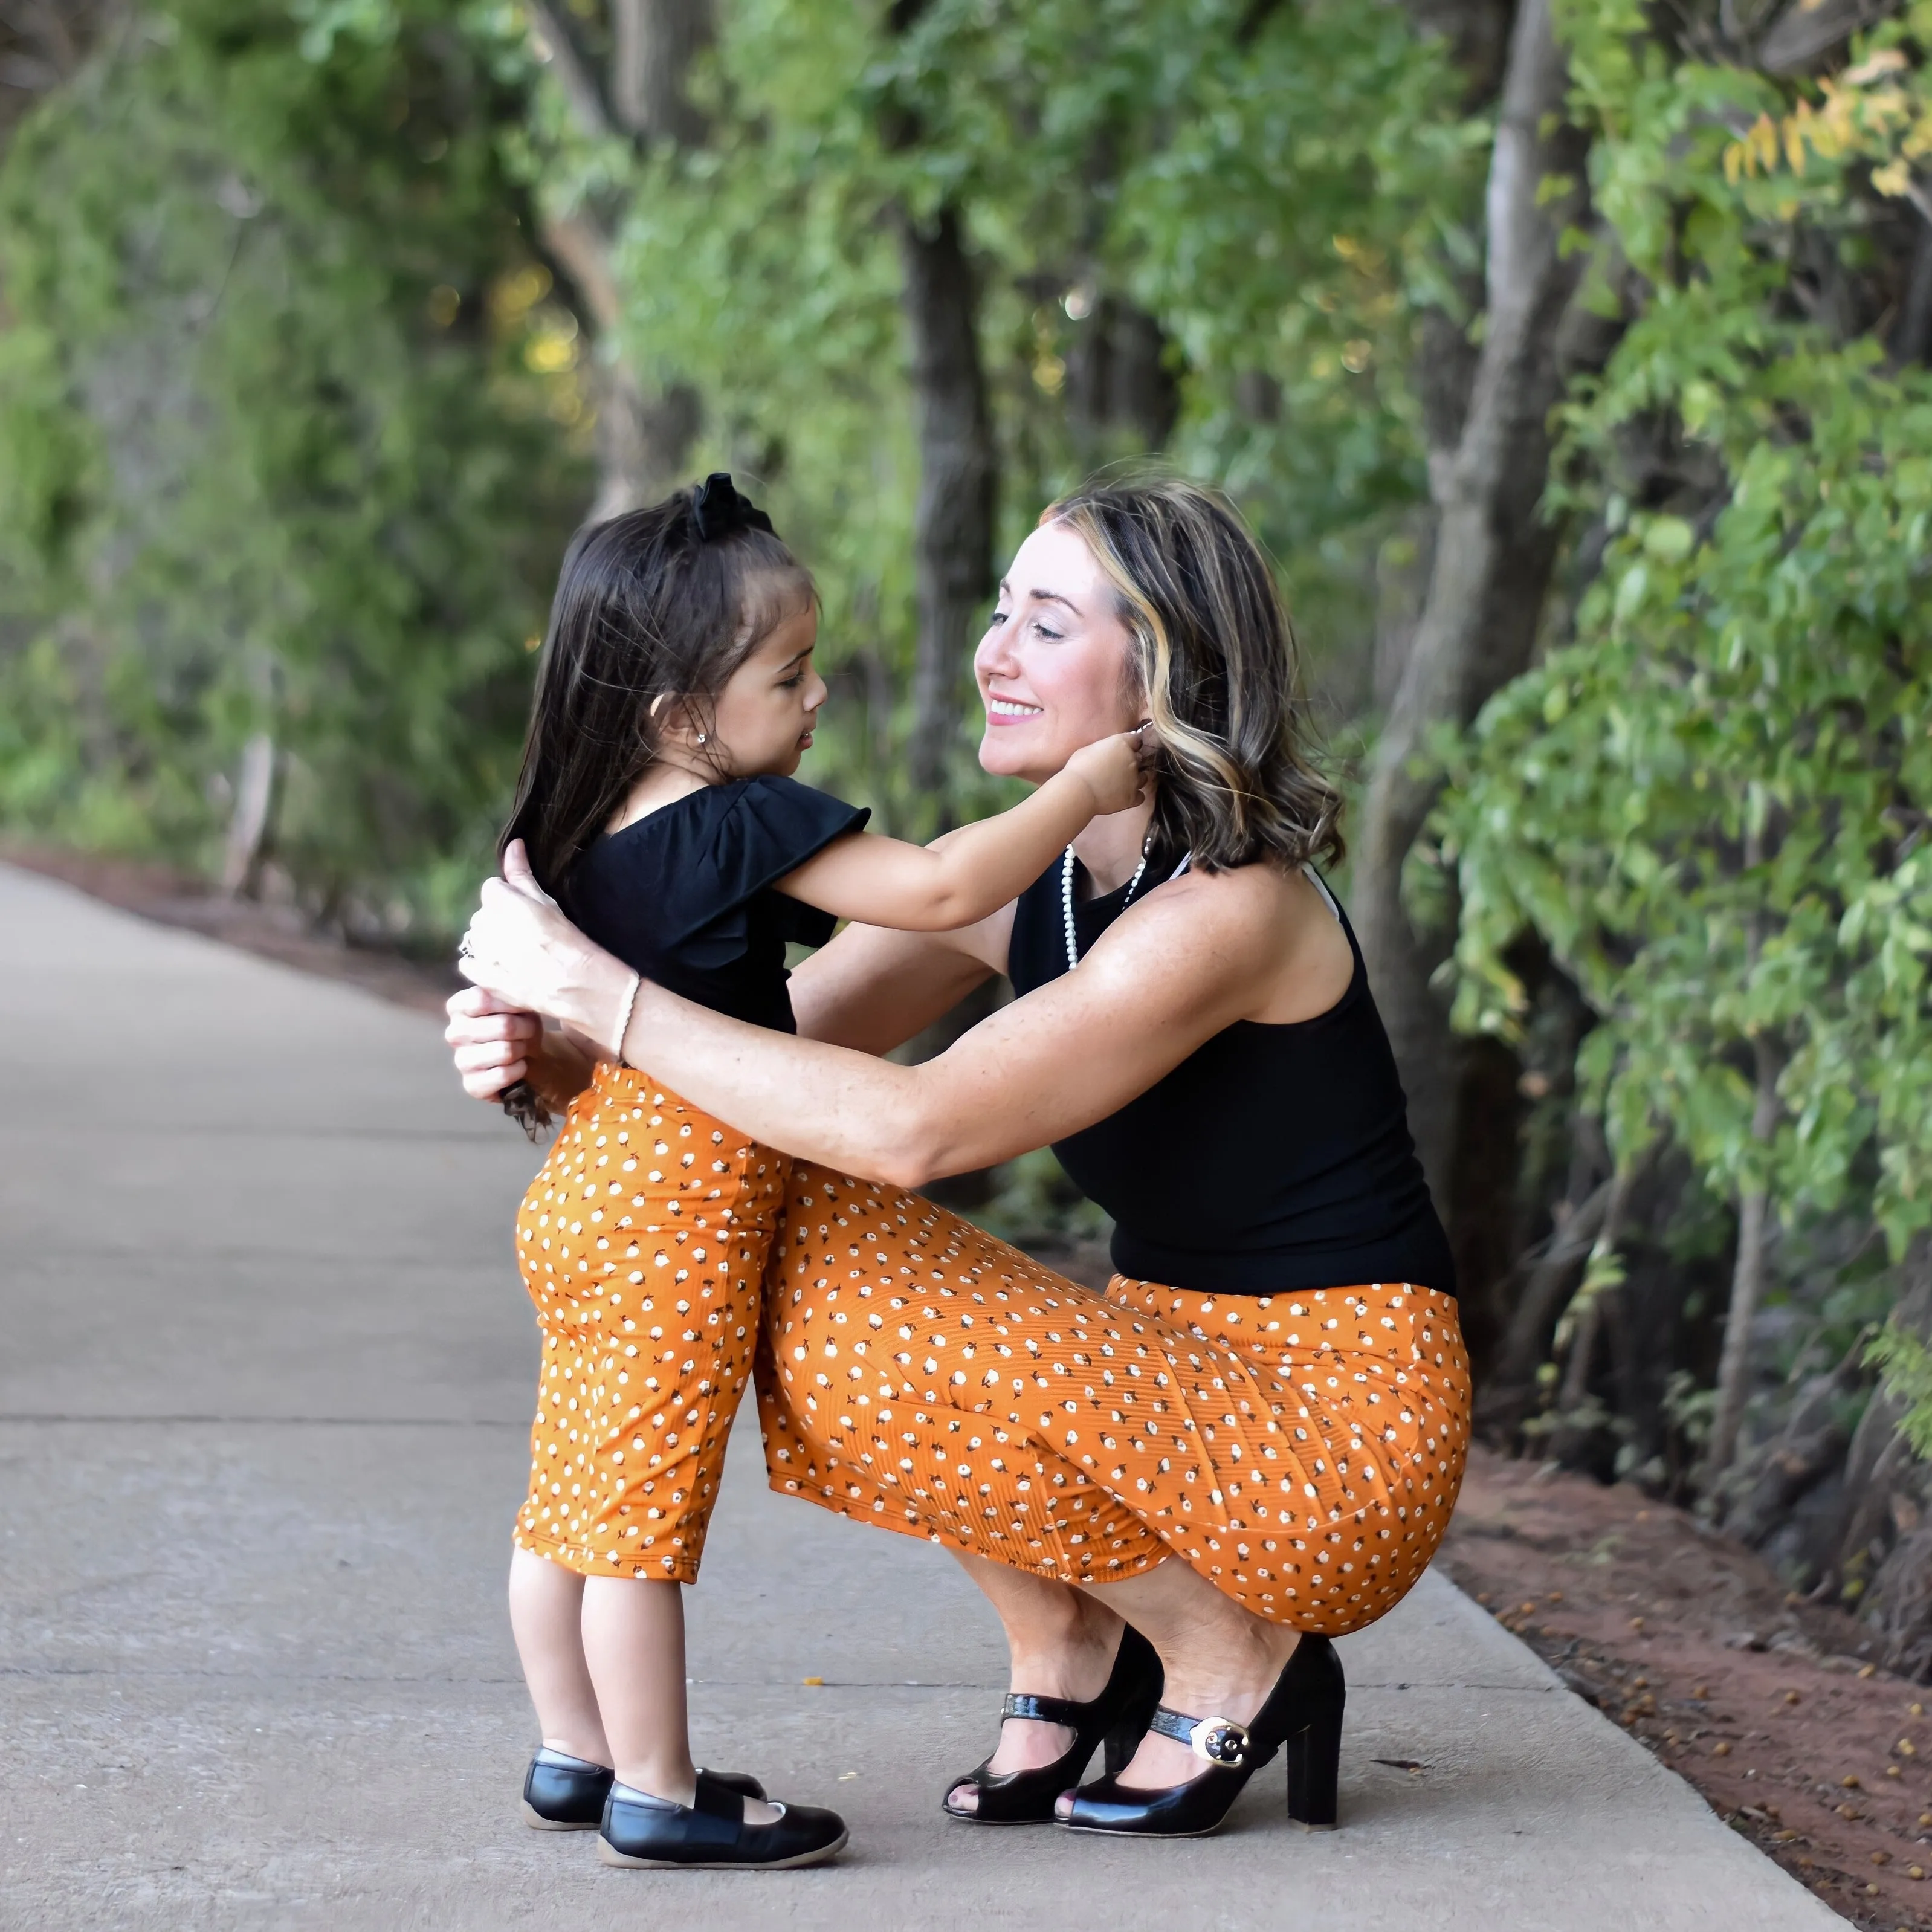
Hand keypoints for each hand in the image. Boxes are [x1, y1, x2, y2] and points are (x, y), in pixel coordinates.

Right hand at [445, 985, 543, 1101]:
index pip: (483, 999)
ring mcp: (460, 1061)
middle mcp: (454, 1033)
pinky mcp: (471, 1085)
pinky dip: (519, 1070)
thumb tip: (517, 992)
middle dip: (525, 1028)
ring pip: (506, 1051)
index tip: (522, 1006)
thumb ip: (511, 994)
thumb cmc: (520, 1022)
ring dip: (523, 1049)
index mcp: (459, 1006)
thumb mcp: (519, 1002)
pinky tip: (518, 1066)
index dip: (512, 1004)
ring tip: (522, 1047)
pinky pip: (505, 1075)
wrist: (528, 1057)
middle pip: (503, 1026)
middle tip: (528, 1030)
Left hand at [457, 840, 635, 1051]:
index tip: (528, 913)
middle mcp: (488, 925)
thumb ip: (522, 872)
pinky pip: (469, 963)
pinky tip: (506, 969)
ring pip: (477, 938)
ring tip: (520, 955)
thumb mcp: (547, 901)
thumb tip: (513, 844)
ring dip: (492, 943)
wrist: (577, 985)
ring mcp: (482, 953)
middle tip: (528, 936)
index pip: (492, 888)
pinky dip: (482, 965)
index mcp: (502, 902)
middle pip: (484, 913)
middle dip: (500, 921)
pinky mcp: (481, 977)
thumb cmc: (567, 940)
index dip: (510, 899)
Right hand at [1064, 723, 1155, 815]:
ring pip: (1143, 777)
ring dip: (1136, 779)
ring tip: (1122, 783)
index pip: (1136, 740)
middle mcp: (1132, 760)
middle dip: (1131, 762)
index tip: (1124, 749)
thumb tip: (1105, 752)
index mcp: (1122, 744)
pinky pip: (1140, 796)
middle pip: (1139, 759)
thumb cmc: (1078, 768)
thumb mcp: (1089, 749)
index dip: (1130, 745)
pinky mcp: (1132, 797)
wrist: (1079, 790)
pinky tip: (1124, 795)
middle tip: (1117, 768)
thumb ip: (1104, 749)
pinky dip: (1135, 796)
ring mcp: (1134, 779)